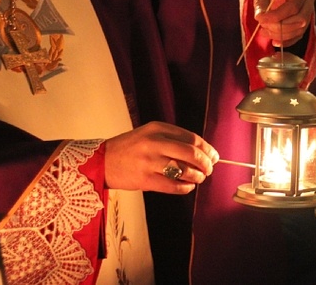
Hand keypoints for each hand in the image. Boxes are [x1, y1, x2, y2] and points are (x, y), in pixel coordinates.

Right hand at [104, 121, 219, 193]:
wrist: (101, 161)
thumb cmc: (130, 148)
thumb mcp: (150, 134)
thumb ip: (174, 139)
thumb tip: (203, 153)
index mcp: (157, 128)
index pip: (192, 138)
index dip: (207, 149)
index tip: (214, 156)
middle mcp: (154, 143)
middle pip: (191, 153)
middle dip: (206, 164)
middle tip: (209, 169)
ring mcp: (149, 161)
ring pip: (184, 170)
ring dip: (197, 177)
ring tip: (198, 178)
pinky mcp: (144, 179)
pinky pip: (173, 186)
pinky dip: (185, 188)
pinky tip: (187, 187)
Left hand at [252, 0, 315, 46]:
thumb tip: (260, 17)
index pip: (293, 5)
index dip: (276, 16)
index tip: (259, 19)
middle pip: (301, 19)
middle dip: (280, 27)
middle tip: (261, 26)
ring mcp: (310, 8)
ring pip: (301, 28)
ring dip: (282, 34)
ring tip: (263, 31)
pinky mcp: (306, 18)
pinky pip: (299, 34)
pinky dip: (287, 40)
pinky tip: (274, 41)